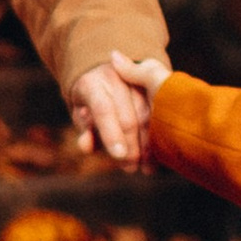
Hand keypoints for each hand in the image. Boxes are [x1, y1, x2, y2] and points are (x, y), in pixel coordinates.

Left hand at [69, 52, 168, 170]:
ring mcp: (135, 79)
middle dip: (130, 145)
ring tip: (146, 167)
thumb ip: (85, 131)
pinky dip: (158, 136)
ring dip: (147, 144)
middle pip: (127, 115)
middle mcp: (115, 77)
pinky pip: (158, 112)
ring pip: (147, 114)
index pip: (103, 109)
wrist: (103, 73)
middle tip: (130, 167)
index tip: (119, 156)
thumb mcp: (81, 116)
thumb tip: (86, 147)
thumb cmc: (90, 103)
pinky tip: (158, 155)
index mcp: (91, 83)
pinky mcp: (152, 84)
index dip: (111, 134)